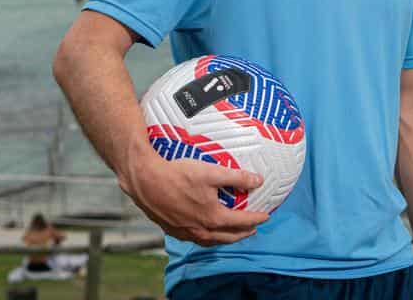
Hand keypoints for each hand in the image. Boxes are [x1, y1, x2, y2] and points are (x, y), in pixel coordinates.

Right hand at [120, 153, 268, 245]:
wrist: (145, 181)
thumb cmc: (177, 175)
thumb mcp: (211, 172)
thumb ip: (236, 177)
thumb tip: (258, 180)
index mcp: (212, 217)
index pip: (241, 222)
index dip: (256, 219)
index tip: (266, 216)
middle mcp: (200, 229)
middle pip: (228, 236)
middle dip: (243, 233)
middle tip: (253, 228)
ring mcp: (185, 232)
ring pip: (211, 241)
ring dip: (225, 238)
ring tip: (232, 233)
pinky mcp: (173, 229)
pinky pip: (196, 239)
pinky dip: (207, 237)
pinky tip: (205, 231)